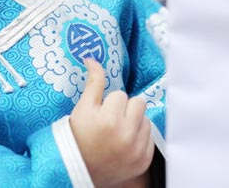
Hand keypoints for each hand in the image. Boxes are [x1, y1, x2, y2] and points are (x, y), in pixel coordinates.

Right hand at [70, 58, 153, 187]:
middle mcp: (126, 136)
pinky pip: (150, 138)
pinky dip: (139, 138)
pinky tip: (124, 143)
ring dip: (134, 122)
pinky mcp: (143, 161)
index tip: (101, 113)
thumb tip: (92, 59)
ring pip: (146, 120)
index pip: (121, 95)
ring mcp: (137, 150)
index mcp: (110, 120)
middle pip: (139, 103)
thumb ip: (93, 82)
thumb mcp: (82, 108)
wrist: (78, 169)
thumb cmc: (78, 136)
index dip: (109, 102)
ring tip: (117, 131)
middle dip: (126, 108)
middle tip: (111, 119)